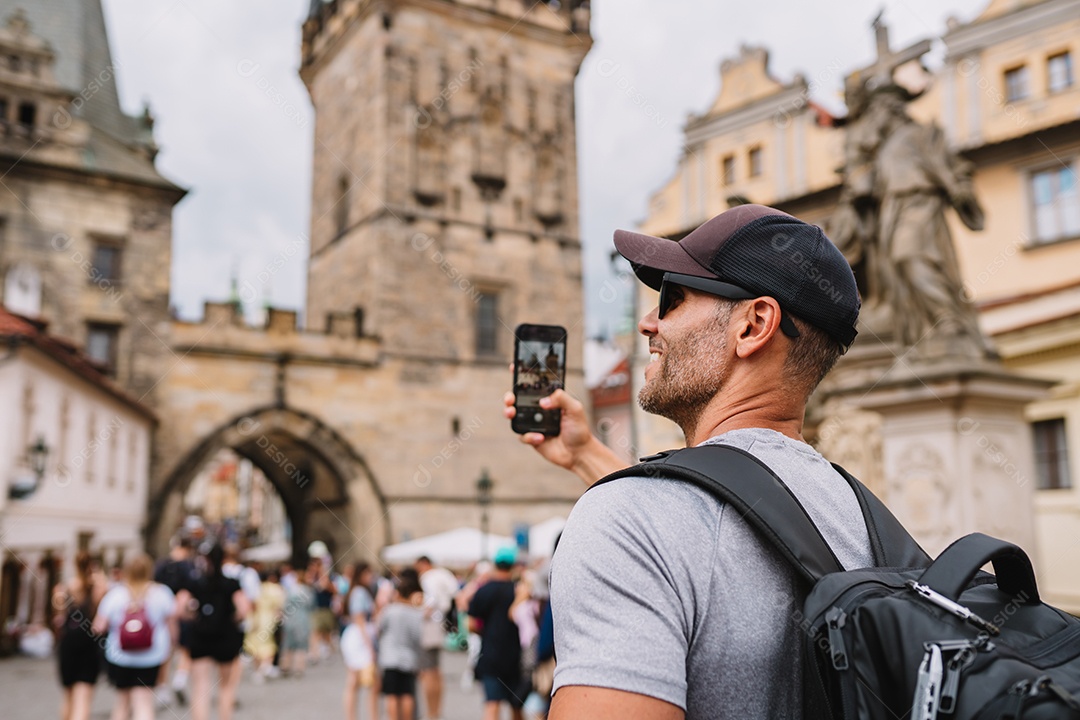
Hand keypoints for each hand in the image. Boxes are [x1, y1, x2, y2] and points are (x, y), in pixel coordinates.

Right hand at [503, 388, 628, 484]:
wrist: (579, 453)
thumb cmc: (579, 429)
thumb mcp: (575, 409)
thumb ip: (562, 398)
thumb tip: (543, 401)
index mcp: (549, 400)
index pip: (533, 385)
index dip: (522, 376)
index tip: (513, 367)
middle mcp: (538, 410)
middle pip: (517, 399)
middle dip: (509, 397)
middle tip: (510, 399)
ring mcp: (533, 424)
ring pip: (514, 416)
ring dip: (509, 412)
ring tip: (512, 413)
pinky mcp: (532, 438)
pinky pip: (523, 435)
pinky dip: (529, 436)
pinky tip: (541, 437)